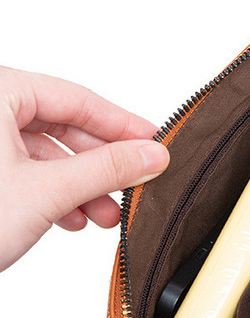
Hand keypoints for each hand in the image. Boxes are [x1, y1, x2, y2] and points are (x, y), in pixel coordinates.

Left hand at [0, 66, 169, 270]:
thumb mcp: (47, 191)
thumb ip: (107, 169)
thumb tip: (152, 156)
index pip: (76, 98)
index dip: (122, 125)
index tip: (154, 143)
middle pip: (63, 128)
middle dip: (101, 167)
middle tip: (135, 187)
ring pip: (46, 155)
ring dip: (82, 187)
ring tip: (106, 216)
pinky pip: (27, 172)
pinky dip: (56, 195)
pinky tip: (73, 218)